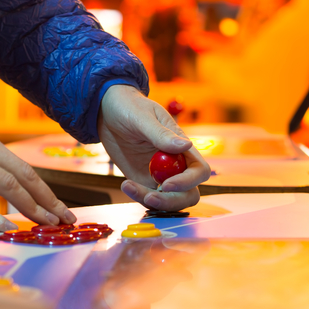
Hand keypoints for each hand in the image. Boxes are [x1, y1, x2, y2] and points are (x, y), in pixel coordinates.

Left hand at [98, 85, 209, 210]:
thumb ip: (162, 134)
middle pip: (188, 193)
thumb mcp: (143, 118)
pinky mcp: (143, 180)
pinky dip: (138, 196)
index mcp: (183, 147)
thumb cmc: (130, 107)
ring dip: (153, 201)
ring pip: (168, 200)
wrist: (108, 112)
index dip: (188, 182)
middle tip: (149, 196)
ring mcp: (160, 175)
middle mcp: (176, 164)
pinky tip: (125, 185)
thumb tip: (186, 145)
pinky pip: (147, 197)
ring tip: (129, 186)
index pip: (200, 171)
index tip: (167, 184)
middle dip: (172, 200)